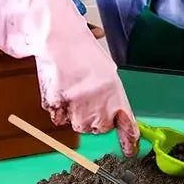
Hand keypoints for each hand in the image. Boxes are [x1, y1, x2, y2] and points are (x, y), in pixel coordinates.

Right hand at [0, 0, 139, 154]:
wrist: (51, 32)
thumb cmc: (73, 41)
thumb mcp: (95, 55)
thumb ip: (103, 76)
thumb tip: (105, 58)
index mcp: (113, 86)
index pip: (125, 119)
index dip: (128, 137)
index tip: (131, 150)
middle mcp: (100, 97)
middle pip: (98, 127)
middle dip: (90, 118)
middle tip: (81, 98)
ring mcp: (80, 101)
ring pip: (77, 124)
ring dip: (71, 113)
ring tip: (67, 89)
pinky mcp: (60, 102)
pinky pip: (57, 116)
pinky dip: (55, 106)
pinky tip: (55, 88)